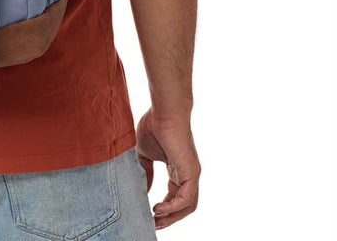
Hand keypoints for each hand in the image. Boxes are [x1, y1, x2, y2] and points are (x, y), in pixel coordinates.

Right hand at [135, 108, 200, 229]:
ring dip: (171, 217)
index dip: (163, 209)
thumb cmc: (154, 126)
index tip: (149, 215)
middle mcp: (188, 175)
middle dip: (168, 218)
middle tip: (153, 225)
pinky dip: (172, 207)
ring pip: (187, 206)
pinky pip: (186, 198)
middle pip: (183, 206)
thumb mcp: (144, 154)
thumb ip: (146, 172)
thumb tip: (144, 190)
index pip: (175, 197)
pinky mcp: (192, 172)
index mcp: (178, 170)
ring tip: (155, 220)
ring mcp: (192, 174)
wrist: (163, 111)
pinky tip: (158, 208)